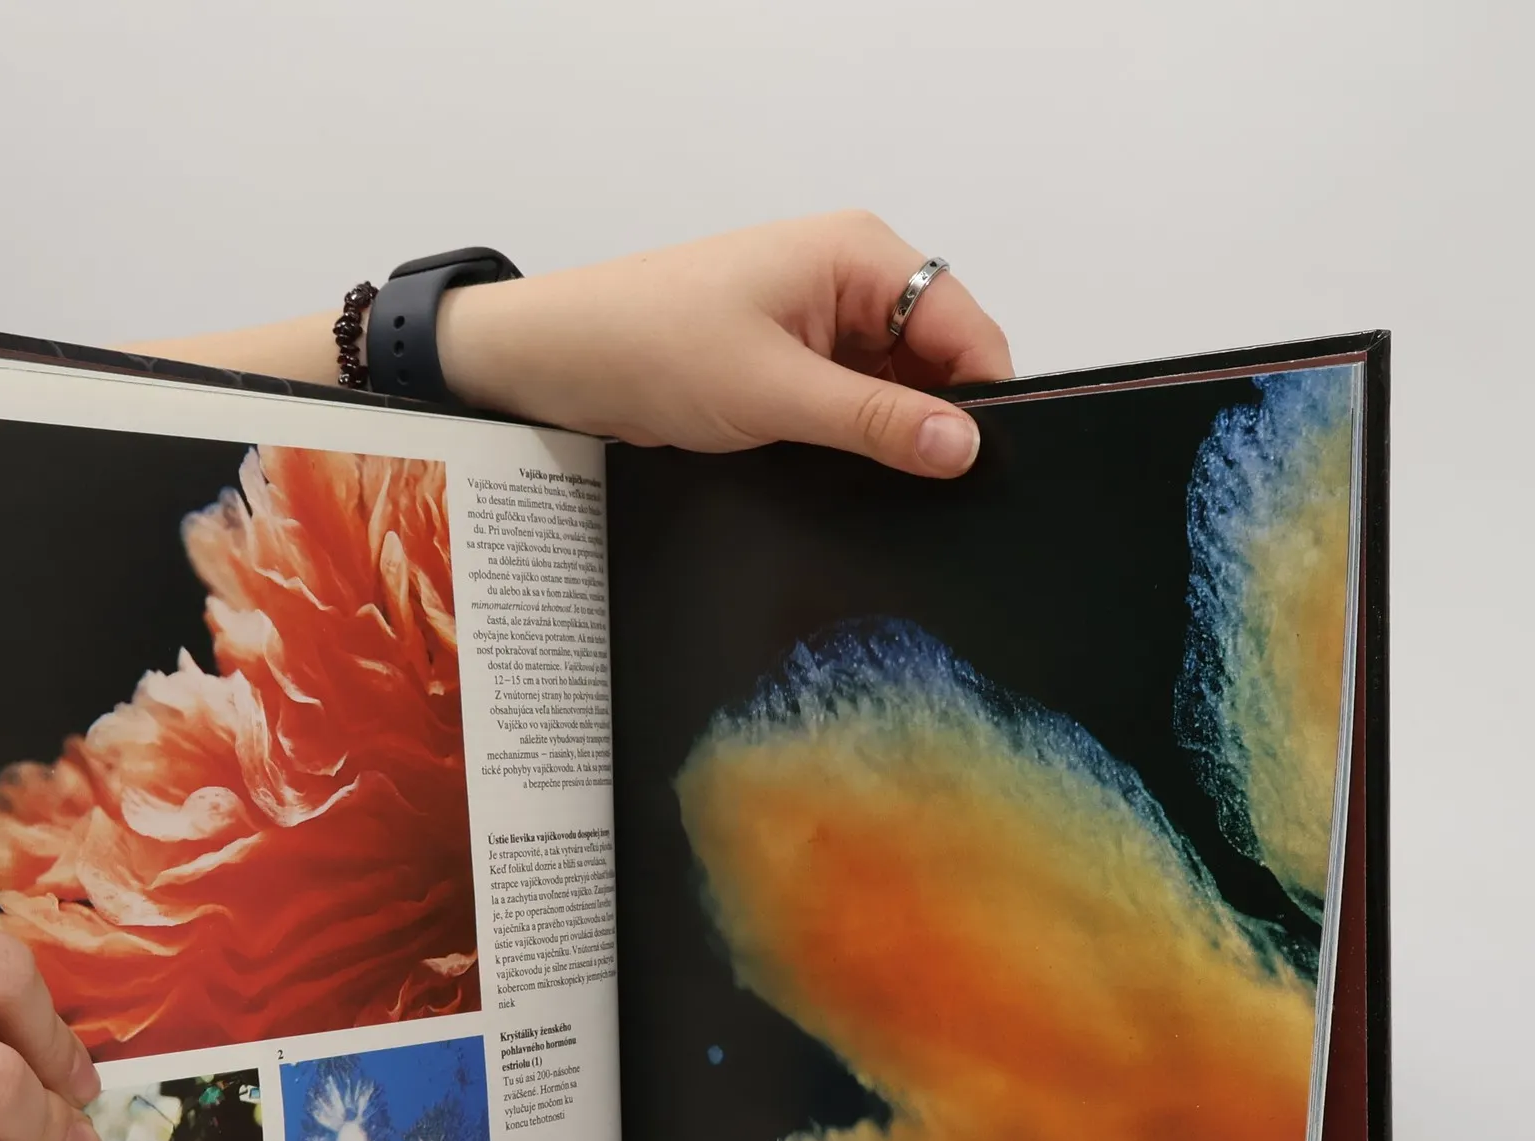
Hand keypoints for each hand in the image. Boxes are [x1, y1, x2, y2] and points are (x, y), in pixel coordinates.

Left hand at [440, 211, 1013, 477]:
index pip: (966, 327)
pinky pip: (847, 406)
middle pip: (935, 361)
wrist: (553, 362)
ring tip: (867, 482)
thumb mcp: (773, 392)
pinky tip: (835, 474)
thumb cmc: (645, 342)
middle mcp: (846, 280)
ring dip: (884, 436)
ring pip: (891, 391)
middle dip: (932, 423)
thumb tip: (963, 446)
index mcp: (858, 255)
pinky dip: (848, 441)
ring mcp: (816, 325)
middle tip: (923, 491)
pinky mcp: (787, 365)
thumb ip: (876, 421)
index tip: (979, 470)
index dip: (981, 399)